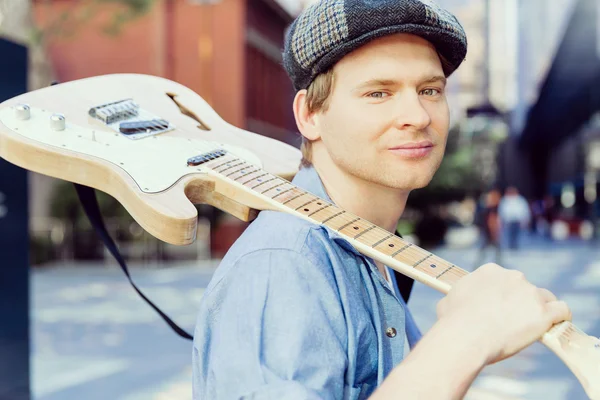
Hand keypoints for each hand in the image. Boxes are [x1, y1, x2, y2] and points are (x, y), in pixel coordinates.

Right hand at [436, 263, 570, 364]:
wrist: (465, 336)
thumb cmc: (453, 321)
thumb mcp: (448, 299)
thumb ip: (460, 296)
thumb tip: (454, 301)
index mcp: (490, 271)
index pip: (505, 280)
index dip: (503, 295)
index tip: (500, 308)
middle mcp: (512, 276)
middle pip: (525, 287)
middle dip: (520, 302)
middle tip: (512, 321)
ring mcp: (529, 293)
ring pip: (544, 297)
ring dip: (540, 309)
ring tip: (533, 325)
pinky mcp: (543, 312)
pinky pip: (562, 310)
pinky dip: (560, 317)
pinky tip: (555, 324)